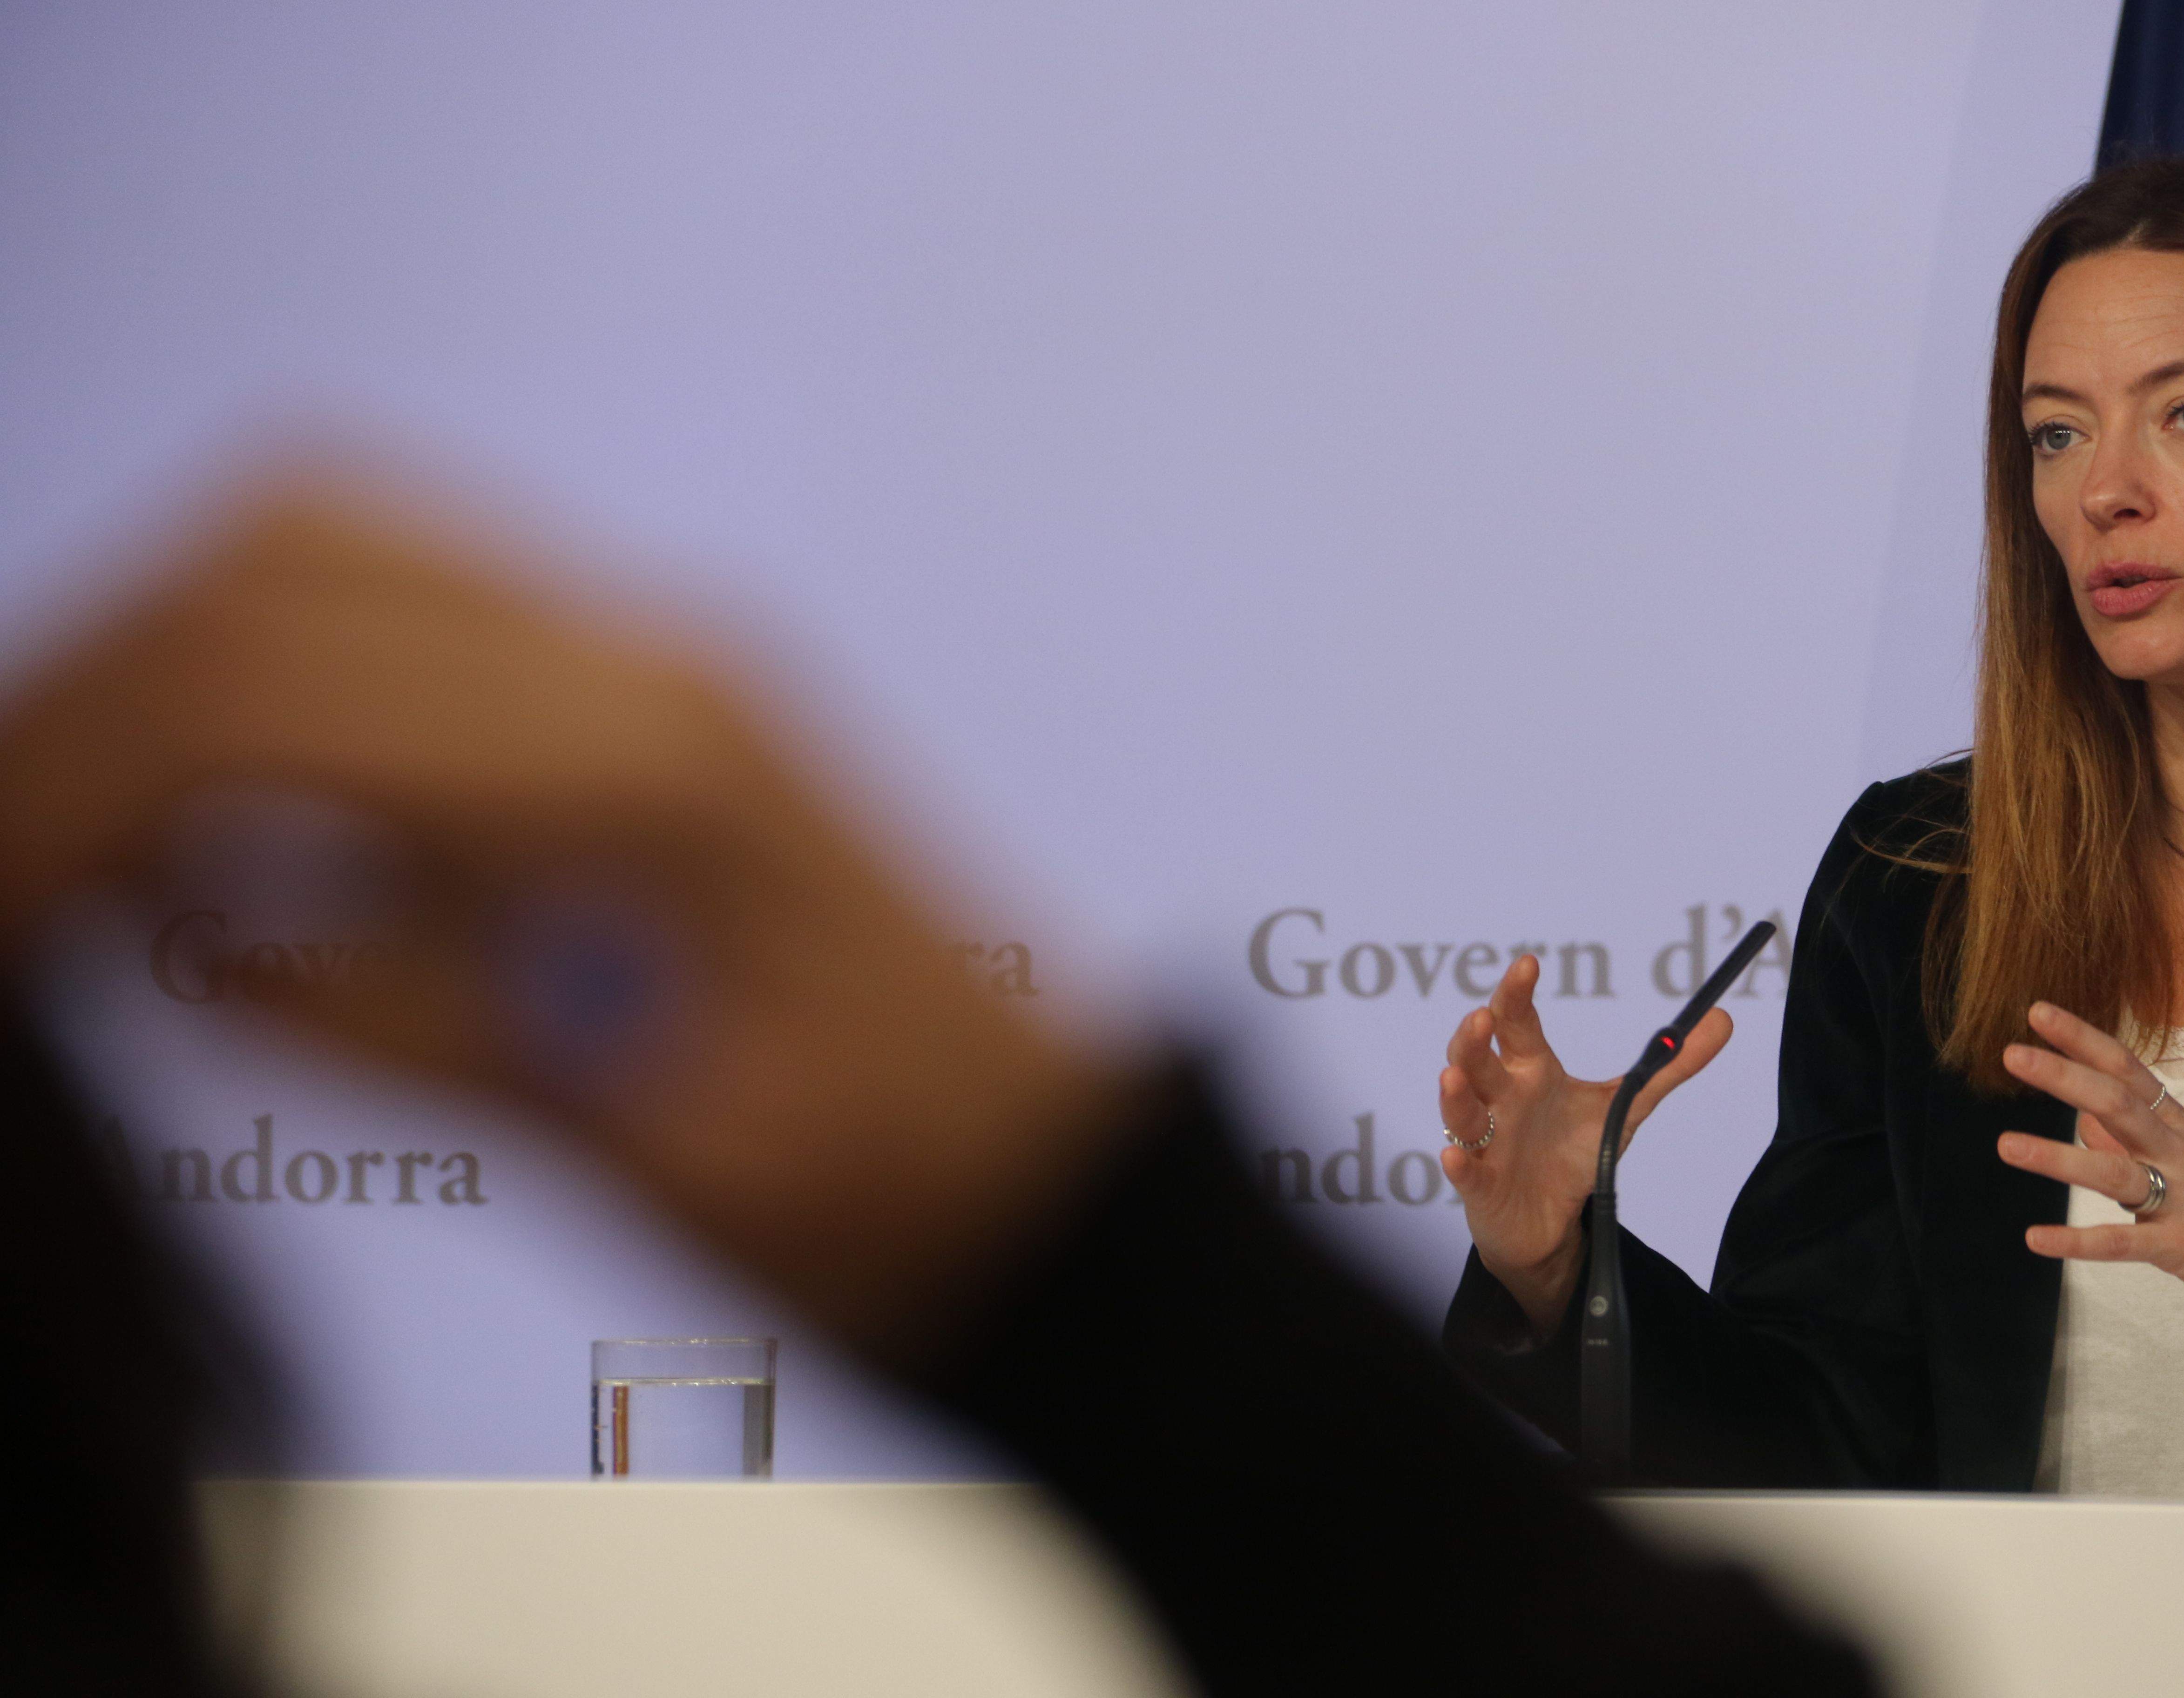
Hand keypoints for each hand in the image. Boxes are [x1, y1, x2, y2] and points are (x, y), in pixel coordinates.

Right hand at [0, 479, 1122, 1367]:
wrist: (1033, 1167)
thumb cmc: (881, 1194)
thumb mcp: (637, 1147)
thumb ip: (404, 1020)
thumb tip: (177, 934)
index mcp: (647, 768)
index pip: (266, 696)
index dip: (59, 790)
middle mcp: (647, 659)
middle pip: (268, 562)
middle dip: (82, 699)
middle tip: (11, 865)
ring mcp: (651, 653)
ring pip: (325, 541)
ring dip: (163, 659)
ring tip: (81, 832)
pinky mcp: (640, 691)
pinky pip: (402, 598)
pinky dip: (261, 667)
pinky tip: (216, 808)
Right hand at [1439, 955, 1731, 1337]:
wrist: (1548, 1220)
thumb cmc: (1574, 1152)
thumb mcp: (1625, 1106)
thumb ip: (1669, 1066)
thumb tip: (1723, 1018)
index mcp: (1531, 1072)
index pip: (1516, 1024)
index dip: (1516, 994)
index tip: (1527, 964)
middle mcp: (1501, 1099)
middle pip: (1476, 1060)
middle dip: (1473, 1039)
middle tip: (1482, 1016)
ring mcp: (1485, 1141)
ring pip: (1460, 1110)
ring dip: (1453, 1094)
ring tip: (1453, 1075)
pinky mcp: (1480, 1183)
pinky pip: (1465, 1170)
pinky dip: (1458, 1163)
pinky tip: (1453, 1155)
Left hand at [1994, 1001, 2183, 1329]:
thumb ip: (2130, 1139)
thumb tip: (2081, 1119)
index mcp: (2176, 1127)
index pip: (2127, 1071)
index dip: (2083, 1040)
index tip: (2039, 1013)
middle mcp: (2177, 1153)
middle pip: (2119, 1104)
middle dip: (2066, 1077)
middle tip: (2013, 1053)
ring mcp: (2181, 1198)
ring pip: (2116, 1171)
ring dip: (2059, 1158)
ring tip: (2007, 1145)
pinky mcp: (2181, 1246)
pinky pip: (2123, 1243)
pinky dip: (2078, 1241)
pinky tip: (2037, 1238)